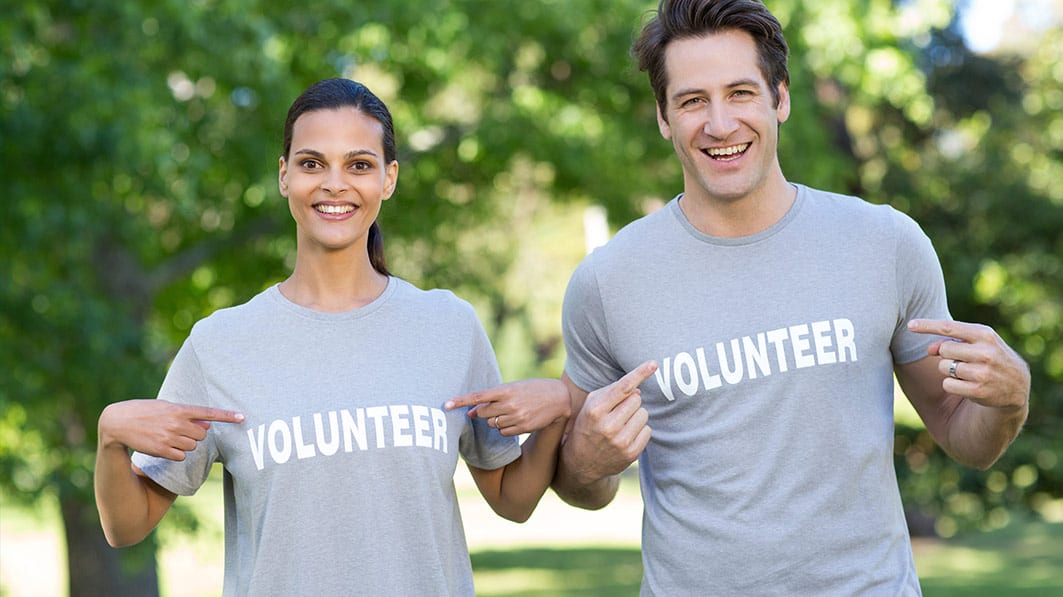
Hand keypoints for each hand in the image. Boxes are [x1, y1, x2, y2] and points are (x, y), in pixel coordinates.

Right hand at [98, 399, 244, 460]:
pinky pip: (180, 457)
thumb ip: (187, 416)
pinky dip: (175, 454)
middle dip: (195, 435)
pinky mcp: (162, 450)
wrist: (118, 422)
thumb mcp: (165, 408)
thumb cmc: (144, 412)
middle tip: (179, 431)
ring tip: (167, 437)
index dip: (227, 416)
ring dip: (184, 445)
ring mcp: (170, 437)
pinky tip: (162, 447)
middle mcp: (178, 423)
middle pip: (202, 435)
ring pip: (192, 447)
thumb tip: (206, 425)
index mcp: (179, 409)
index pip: (209, 412)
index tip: (243, 417)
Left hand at [445, 379, 570, 435]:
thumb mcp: (513, 388)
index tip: (446, 405)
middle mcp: (509, 404)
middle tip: (496, 407)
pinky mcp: (522, 428)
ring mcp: (516, 417)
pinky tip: (517, 420)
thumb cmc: (532, 390)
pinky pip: (503, 433)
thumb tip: (473, 412)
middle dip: (483, 413)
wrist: (558, 398)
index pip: (477, 396)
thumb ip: (493, 398)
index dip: (460, 401)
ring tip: (512, 412)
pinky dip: (506, 428)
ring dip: (496, 421)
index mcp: (505, 390)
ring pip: (492, 425)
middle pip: (482, 414)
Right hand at [564, 361, 656, 483]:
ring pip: (644, 414)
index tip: (653, 363)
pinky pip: (648, 430)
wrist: (580, 463)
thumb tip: (638, 390)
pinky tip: (626, 436)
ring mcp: (621, 442)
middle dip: (630, 402)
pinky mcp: (631, 453)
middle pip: (636, 399)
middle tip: (618, 412)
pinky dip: (640, 430)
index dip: (640, 373)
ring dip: (636, 416)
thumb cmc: (587, 426)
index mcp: (595, 410)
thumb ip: (610, 392)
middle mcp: (608, 426)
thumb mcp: (590, 405)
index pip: (623, 387)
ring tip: (621, 425)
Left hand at [908, 319, 1029, 410]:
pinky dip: (952, 385)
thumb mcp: (978, 342)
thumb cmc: (990, 357)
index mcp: (985, 334)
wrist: (1017, 384)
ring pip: (943, 368)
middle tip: (962, 359)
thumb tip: (929, 349)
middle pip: (943, 350)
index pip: (949, 327)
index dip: (927, 326)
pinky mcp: (978, 390)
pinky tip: (969, 385)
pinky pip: (947, 384)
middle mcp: (985, 352)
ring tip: (969, 372)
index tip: (910, 325)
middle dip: (946, 355)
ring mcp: (982, 372)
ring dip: (949, 371)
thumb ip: (953, 341)